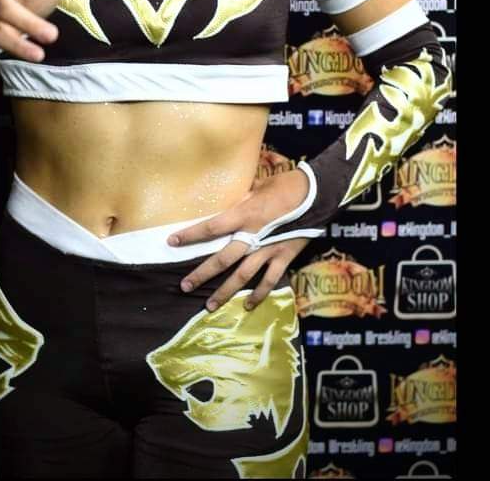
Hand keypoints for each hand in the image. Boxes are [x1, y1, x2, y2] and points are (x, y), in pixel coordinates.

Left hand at [167, 169, 311, 310]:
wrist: (317, 194)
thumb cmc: (286, 184)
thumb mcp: (259, 186)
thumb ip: (243, 197)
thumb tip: (231, 200)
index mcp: (244, 214)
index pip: (211, 227)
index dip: (191, 235)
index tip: (172, 241)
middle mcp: (253, 235)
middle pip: (223, 259)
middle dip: (203, 273)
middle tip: (185, 286)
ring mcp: (269, 249)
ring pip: (243, 275)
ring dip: (225, 291)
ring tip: (209, 305)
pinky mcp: (285, 257)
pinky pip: (270, 279)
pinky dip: (259, 293)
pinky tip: (248, 304)